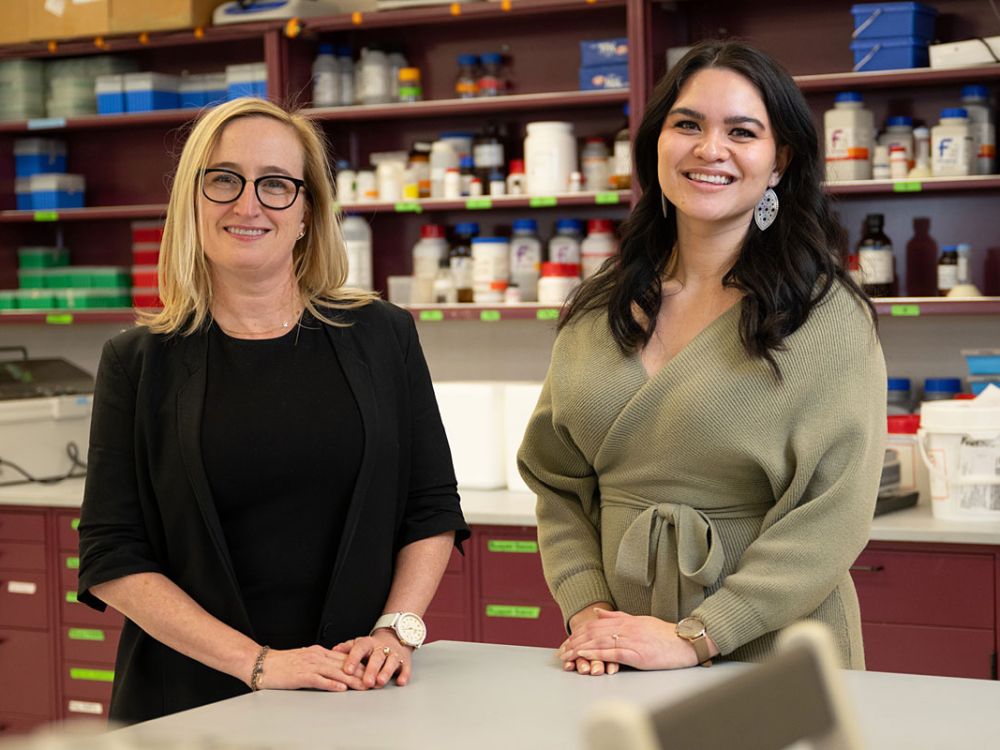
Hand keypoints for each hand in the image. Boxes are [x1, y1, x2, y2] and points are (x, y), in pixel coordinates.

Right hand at [251, 645, 366, 691]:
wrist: (262, 664)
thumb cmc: (281, 664)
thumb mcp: (304, 658)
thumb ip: (319, 662)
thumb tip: (334, 667)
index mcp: (318, 652)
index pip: (344, 657)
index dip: (359, 664)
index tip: (371, 670)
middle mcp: (316, 656)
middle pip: (343, 665)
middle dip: (361, 672)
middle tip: (374, 680)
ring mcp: (309, 665)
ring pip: (335, 672)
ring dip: (351, 680)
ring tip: (364, 686)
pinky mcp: (301, 676)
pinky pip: (319, 680)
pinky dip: (332, 684)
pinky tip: (341, 688)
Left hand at [332, 631, 412, 688]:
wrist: (395, 637)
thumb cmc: (373, 646)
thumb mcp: (359, 644)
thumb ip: (346, 648)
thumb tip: (333, 650)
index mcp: (368, 643)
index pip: (360, 648)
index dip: (353, 659)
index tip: (347, 670)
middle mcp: (382, 648)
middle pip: (377, 657)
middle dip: (371, 670)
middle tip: (366, 682)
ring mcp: (394, 654)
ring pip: (391, 662)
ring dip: (386, 672)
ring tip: (380, 682)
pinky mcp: (405, 661)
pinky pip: (405, 667)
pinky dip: (404, 675)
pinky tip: (400, 681)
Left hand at [558, 609, 718, 670]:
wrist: (686, 642)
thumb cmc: (665, 635)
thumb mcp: (640, 621)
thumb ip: (618, 617)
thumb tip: (598, 613)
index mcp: (626, 621)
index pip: (595, 625)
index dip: (579, 632)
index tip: (567, 640)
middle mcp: (626, 628)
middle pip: (593, 633)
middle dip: (575, 642)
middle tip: (562, 651)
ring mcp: (631, 640)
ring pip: (599, 643)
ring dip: (581, 649)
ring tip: (567, 655)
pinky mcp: (637, 654)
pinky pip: (612, 653)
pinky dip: (596, 655)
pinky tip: (586, 657)